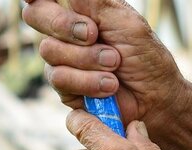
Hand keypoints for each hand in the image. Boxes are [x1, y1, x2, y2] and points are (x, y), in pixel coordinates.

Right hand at [23, 0, 191, 127]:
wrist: (156, 98)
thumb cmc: (145, 56)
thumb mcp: (124, 21)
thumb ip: (94, 1)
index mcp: (78, 8)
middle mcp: (64, 31)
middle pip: (35, 16)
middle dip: (64, 24)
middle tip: (93, 33)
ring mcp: (61, 58)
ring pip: (49, 50)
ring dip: (87, 58)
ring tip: (115, 64)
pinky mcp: (64, 86)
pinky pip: (59, 78)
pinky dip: (88, 81)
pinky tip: (110, 85)